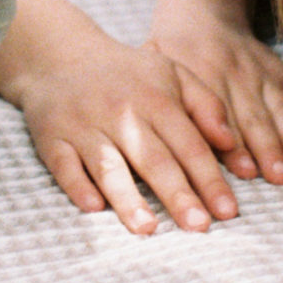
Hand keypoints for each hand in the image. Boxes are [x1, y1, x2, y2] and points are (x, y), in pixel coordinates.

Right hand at [21, 35, 245, 234]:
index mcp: (156, 99)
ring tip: (148, 228)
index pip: (189, 145)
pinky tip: (94, 207)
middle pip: (153, 159)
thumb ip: (206, 104)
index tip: (228, 212)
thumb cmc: (126, 74)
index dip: (209, 179)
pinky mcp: (53, 138)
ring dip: (128, 198)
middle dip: (177, 194)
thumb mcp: (172, 73)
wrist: (59, 54)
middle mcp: (121, 114)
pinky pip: (64, 166)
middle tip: (198, 227)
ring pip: (109, 166)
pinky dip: (78, 186)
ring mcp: (84, 127)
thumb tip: (230, 143)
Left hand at [150, 12, 282, 184]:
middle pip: (254, 117)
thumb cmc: (170, 50)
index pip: (219, 116)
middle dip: (268, 150)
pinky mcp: (280, 67)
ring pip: (280, 107)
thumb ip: (160, 99)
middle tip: (279, 179)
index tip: (244, 172)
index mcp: (202, 74)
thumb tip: (155, 143)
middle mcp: (235, 73)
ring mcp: (261, 70)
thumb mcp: (154, 65)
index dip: (233, 145)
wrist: (199, 11)